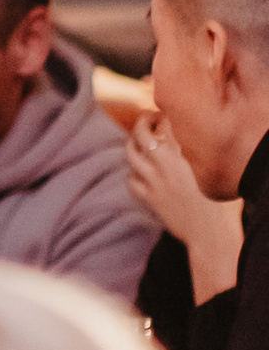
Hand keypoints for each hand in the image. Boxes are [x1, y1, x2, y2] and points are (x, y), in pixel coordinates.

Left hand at [127, 112, 243, 292]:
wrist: (210, 233)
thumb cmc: (219, 205)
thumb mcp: (212, 173)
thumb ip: (198, 155)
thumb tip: (186, 143)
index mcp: (187, 154)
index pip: (166, 123)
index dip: (162, 116)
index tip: (163, 115)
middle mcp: (168, 164)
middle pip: (141, 133)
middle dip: (141, 122)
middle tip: (147, 120)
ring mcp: (155, 181)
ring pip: (131, 155)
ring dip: (133, 146)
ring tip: (138, 145)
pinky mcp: (149, 198)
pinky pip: (131, 181)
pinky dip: (133, 176)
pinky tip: (140, 176)